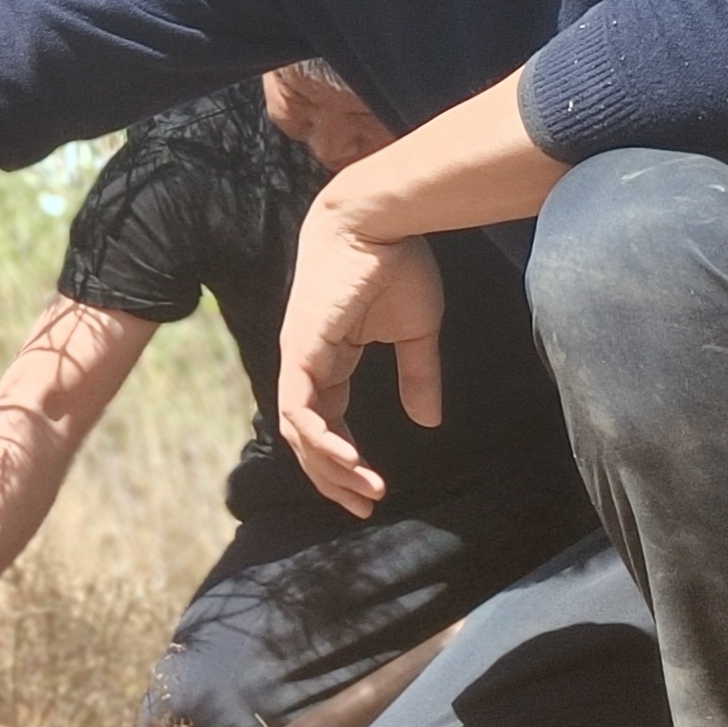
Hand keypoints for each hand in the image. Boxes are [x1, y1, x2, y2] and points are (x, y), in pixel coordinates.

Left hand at [278, 193, 446, 517]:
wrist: (380, 219)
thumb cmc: (396, 263)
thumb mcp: (416, 332)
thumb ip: (417, 376)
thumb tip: (428, 423)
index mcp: (329, 361)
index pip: (326, 422)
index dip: (344, 460)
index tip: (372, 490)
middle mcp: (307, 364)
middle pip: (306, 437)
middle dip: (332, 478)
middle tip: (363, 508)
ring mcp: (299, 358)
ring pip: (299, 431)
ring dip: (330, 469)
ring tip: (366, 493)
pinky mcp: (301, 351)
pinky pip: (300, 409)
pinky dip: (322, 441)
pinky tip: (352, 464)